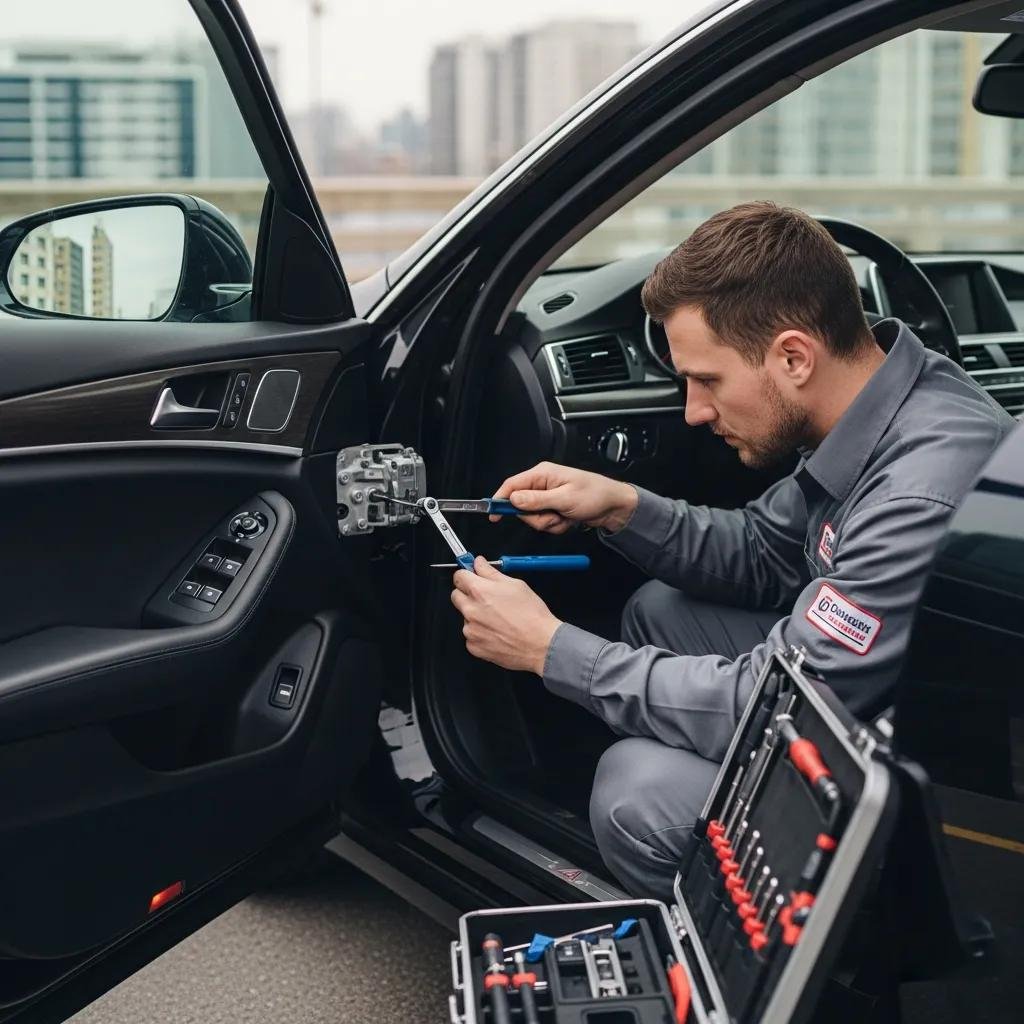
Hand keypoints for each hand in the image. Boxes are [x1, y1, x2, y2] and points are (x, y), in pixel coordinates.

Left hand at [451, 557, 561, 673]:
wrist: (540, 644)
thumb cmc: (531, 615)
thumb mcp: (515, 585)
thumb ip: (491, 572)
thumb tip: (479, 563)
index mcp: (479, 591)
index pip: (459, 576)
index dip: (467, 575)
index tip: (472, 577)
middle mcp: (471, 610)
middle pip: (456, 596)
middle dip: (467, 594)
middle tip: (486, 598)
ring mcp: (470, 630)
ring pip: (465, 617)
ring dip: (475, 615)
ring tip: (498, 619)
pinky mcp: (474, 646)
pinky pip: (471, 635)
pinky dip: (480, 633)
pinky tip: (497, 632)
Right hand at [490, 461, 637, 533]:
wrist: (614, 506)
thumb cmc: (595, 494)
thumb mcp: (564, 498)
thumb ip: (537, 500)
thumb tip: (514, 499)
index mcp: (542, 474)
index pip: (511, 485)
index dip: (499, 499)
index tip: (494, 514)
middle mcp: (542, 484)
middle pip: (521, 506)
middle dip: (536, 517)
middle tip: (554, 515)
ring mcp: (547, 496)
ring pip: (533, 517)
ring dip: (548, 523)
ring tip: (565, 516)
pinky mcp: (553, 507)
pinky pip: (544, 522)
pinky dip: (556, 525)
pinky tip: (568, 519)